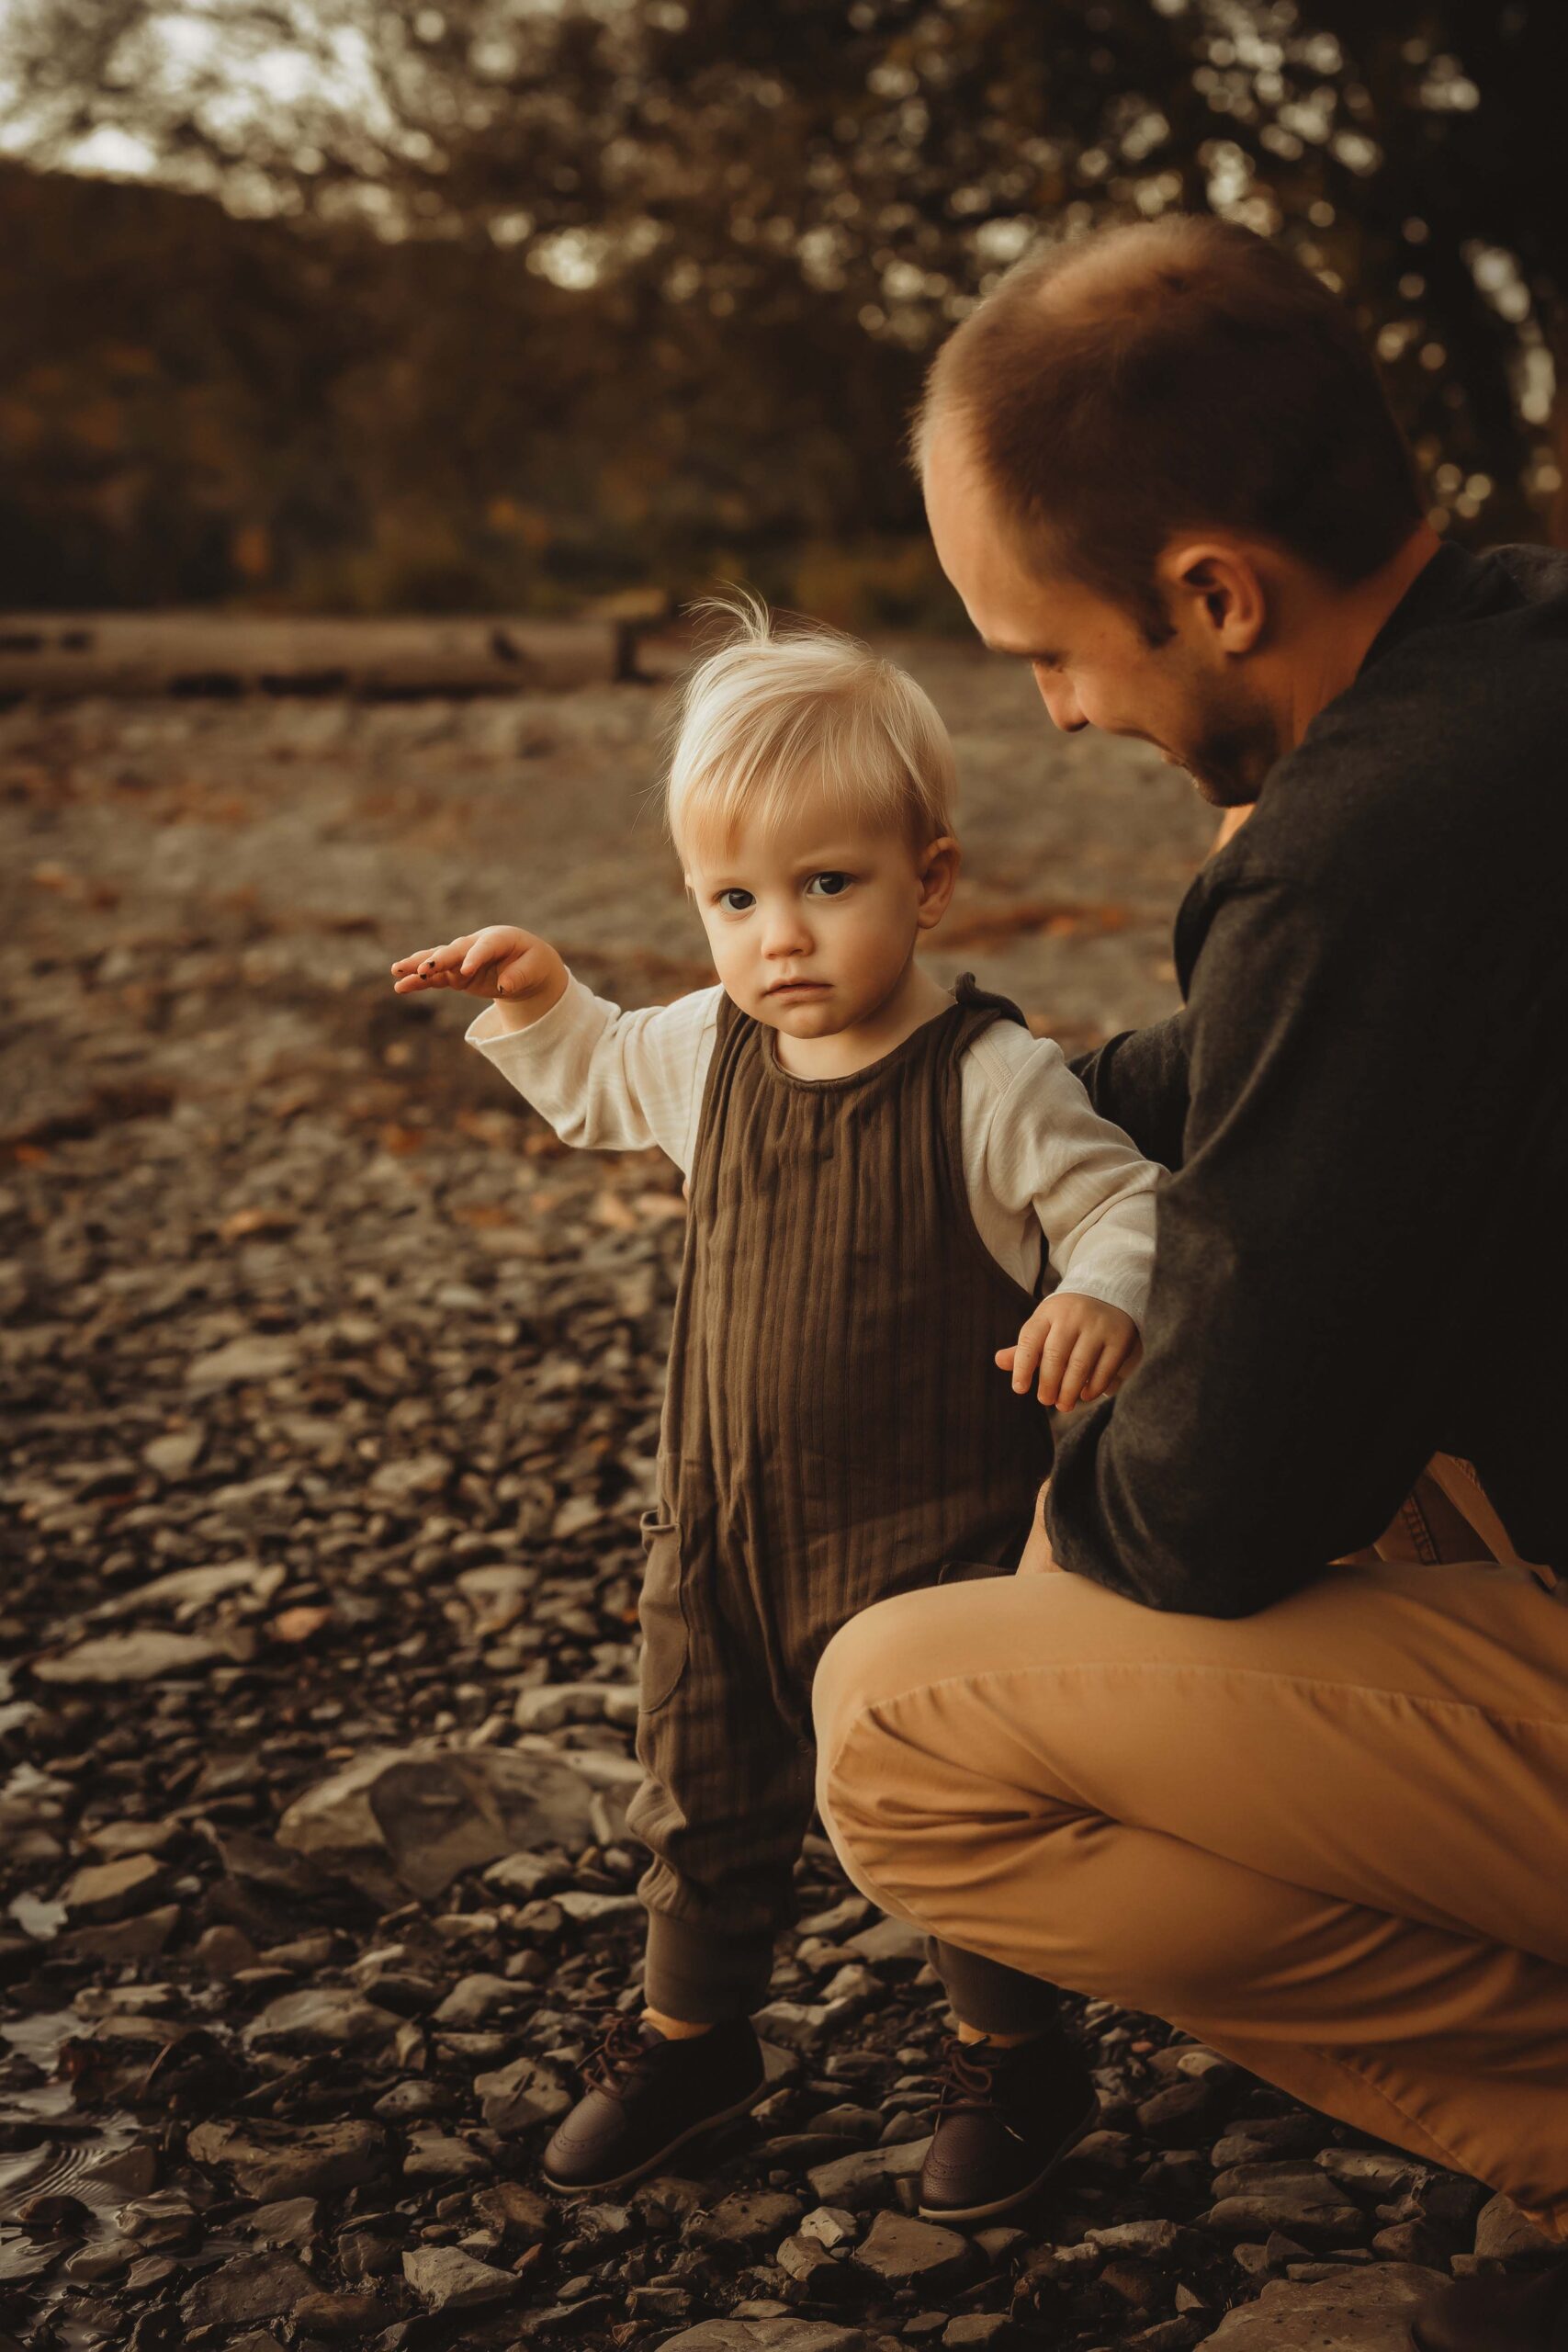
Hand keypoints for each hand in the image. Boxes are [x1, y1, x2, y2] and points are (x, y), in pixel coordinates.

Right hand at [390, 925, 565, 1012]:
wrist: (525, 964)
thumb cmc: (531, 962)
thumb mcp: (535, 969)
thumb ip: (520, 976)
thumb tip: (505, 986)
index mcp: (498, 938)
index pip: (484, 947)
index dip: (475, 958)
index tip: (466, 971)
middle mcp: (474, 945)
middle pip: (454, 950)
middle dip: (438, 960)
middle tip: (423, 969)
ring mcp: (462, 959)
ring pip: (438, 961)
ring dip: (418, 966)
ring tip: (396, 971)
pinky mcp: (455, 974)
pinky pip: (435, 978)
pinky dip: (419, 982)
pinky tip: (400, 986)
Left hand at [996, 1294, 1142, 1412]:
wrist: (1110, 1291)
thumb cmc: (1068, 1318)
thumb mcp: (1046, 1324)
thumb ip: (1025, 1347)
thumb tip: (999, 1361)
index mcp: (1048, 1312)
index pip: (1029, 1340)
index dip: (1022, 1367)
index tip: (1019, 1389)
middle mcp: (1073, 1315)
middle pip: (1055, 1355)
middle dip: (1048, 1383)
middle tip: (1046, 1401)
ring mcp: (1098, 1325)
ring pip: (1080, 1365)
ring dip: (1069, 1390)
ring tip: (1063, 1405)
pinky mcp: (1120, 1337)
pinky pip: (1105, 1368)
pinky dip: (1094, 1386)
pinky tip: (1086, 1395)